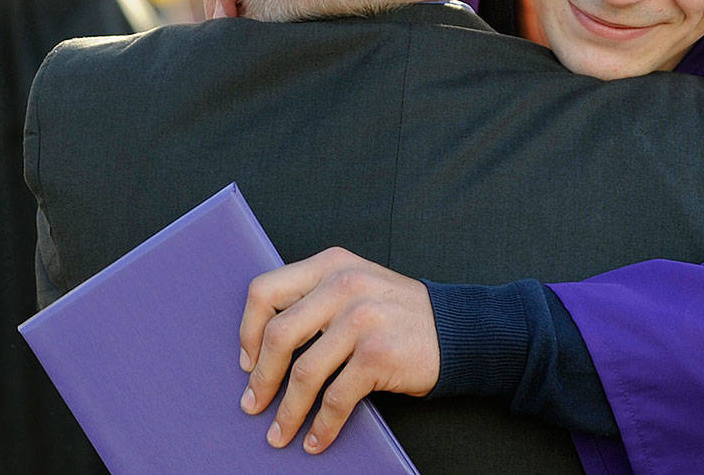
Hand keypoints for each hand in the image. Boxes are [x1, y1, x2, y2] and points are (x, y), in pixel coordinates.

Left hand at [238, 247, 439, 453]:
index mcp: (331, 265)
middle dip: (261, 379)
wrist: (456, 329)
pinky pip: (336, 398)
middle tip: (253, 404)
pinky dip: (322, 426)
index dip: (248, 331)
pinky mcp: (378, 354)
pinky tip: (316, 439)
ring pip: (304, 373)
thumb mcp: (355, 283)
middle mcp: (344, 285)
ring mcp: (363, 319)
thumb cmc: (398, 312)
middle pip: (279, 336)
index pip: (265, 292)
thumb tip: (261, 347)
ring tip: (279, 433)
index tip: (247, 361)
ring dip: (287, 411)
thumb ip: (315, 298)